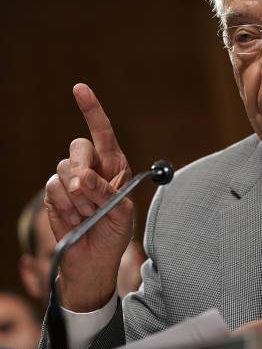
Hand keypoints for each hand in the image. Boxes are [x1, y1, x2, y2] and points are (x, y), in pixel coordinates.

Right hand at [44, 83, 132, 311]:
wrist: (93, 260)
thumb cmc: (113, 234)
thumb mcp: (122, 213)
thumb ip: (107, 192)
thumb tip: (82, 179)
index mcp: (114, 167)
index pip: (103, 133)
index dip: (92, 110)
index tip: (79, 88)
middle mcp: (91, 169)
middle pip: (79, 147)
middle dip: (84, 170)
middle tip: (91, 195)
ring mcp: (69, 181)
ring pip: (63, 170)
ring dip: (78, 197)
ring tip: (87, 215)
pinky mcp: (53, 195)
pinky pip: (52, 188)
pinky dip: (65, 206)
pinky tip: (74, 219)